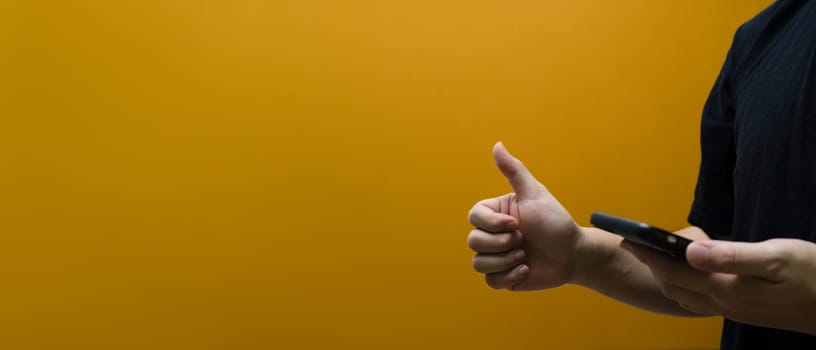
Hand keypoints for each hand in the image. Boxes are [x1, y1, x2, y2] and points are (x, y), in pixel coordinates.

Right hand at [467, 142, 583, 290]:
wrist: (574, 254)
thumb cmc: (555, 221)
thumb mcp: (535, 194)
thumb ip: (514, 171)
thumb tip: (497, 144)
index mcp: (495, 214)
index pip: (473, 217)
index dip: (492, 224)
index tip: (516, 224)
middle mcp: (492, 235)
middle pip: (474, 242)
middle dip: (501, 244)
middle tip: (524, 241)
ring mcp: (496, 257)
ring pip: (479, 264)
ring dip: (505, 261)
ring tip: (525, 256)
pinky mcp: (503, 277)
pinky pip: (490, 281)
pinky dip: (509, 276)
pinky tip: (527, 269)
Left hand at [622, 238, 815, 334]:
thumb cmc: (814, 276)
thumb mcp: (776, 257)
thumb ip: (732, 255)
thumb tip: (690, 251)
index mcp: (727, 289)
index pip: (675, 271)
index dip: (649, 255)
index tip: (628, 240)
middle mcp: (725, 304)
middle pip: (675, 285)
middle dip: (652, 265)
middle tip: (633, 246)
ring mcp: (734, 310)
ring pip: (686, 295)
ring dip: (666, 278)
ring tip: (653, 258)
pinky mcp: (744, 310)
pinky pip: (702, 300)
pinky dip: (685, 287)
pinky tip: (689, 277)